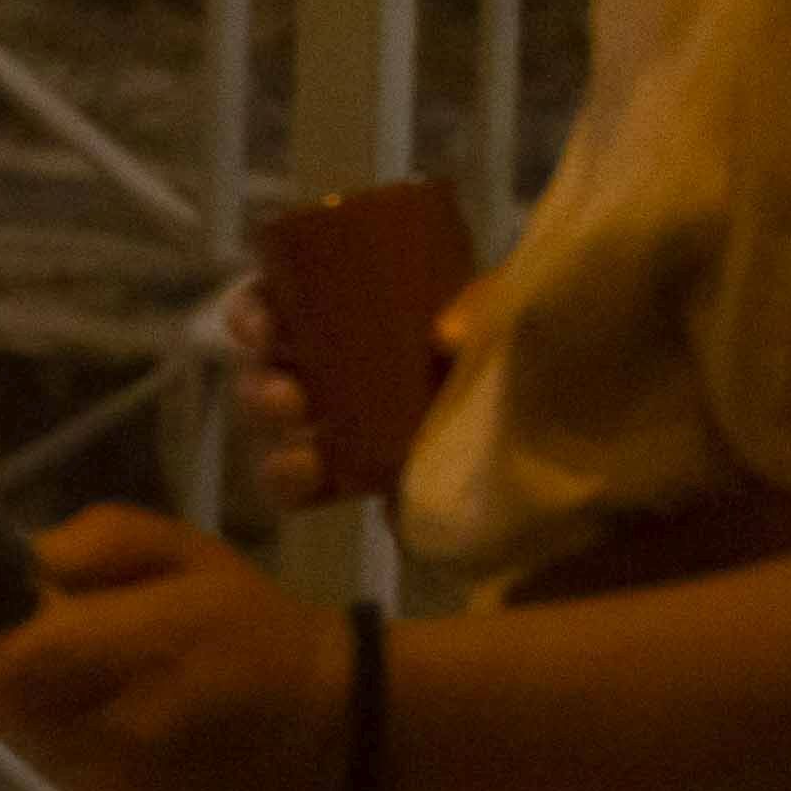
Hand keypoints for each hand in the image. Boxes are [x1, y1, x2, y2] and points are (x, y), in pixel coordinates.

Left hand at [0, 505, 355, 790]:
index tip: (2, 617)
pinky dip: (92, 764)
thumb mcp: (185, 552)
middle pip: (7, 714)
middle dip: (20, 677)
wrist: (349, 740)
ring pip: (39, 756)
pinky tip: (147, 745)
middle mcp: (118, 745)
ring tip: (120, 698)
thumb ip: (92, 546)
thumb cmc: (258, 629)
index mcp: (136, 658)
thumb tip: (19, 570)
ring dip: (56, 722)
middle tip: (68, 653)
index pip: (3, 670)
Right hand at [226, 270, 489, 516]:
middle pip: (265, 371)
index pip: (273, 303)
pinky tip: (308, 484)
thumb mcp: (497, 306)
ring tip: (303, 457)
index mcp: (340, 310)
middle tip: (289, 399)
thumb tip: (442, 337)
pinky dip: (290, 486)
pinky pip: (297, 487)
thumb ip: (481, 306)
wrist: (539, 417)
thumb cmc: (503, 340)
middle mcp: (324, 364)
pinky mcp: (350, 476)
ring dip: (272, 442)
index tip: (265, 328)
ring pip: (272, 431)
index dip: (251, 314)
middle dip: (260, 386)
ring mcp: (333, 423)